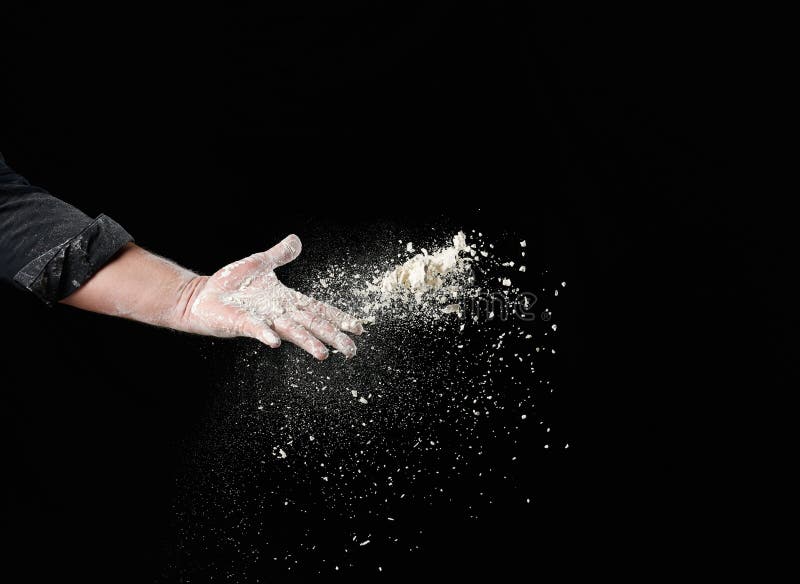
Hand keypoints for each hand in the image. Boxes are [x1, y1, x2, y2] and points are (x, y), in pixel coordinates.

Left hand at [177, 234, 362, 359]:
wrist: (202, 296)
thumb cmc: (231, 284)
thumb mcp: (260, 263)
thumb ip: (280, 255)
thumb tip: (296, 240)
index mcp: (286, 300)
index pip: (318, 309)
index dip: (337, 317)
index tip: (358, 327)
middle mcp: (279, 313)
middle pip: (312, 325)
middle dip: (333, 337)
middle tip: (351, 351)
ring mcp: (262, 320)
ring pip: (290, 332)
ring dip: (307, 342)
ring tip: (323, 354)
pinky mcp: (242, 323)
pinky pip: (256, 329)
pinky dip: (266, 334)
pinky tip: (275, 341)